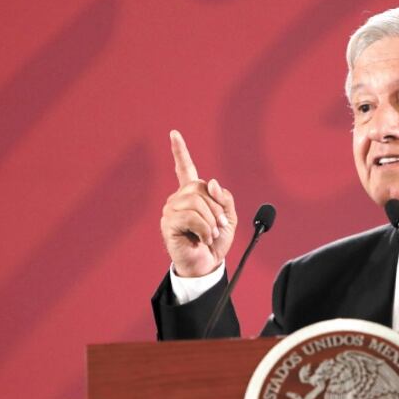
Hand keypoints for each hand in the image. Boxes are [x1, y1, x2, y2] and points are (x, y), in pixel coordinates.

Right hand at [160, 130, 237, 276]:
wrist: (207, 265)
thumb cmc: (216, 242)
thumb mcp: (229, 218)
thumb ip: (225, 199)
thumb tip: (212, 183)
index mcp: (192, 195)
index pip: (184, 169)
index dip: (180, 151)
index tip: (174, 133)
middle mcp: (178, 199)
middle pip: (200, 187)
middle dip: (216, 207)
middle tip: (220, 226)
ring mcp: (171, 210)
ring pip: (197, 202)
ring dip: (211, 220)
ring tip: (211, 234)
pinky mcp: (169, 224)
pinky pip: (192, 217)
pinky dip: (205, 228)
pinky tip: (203, 239)